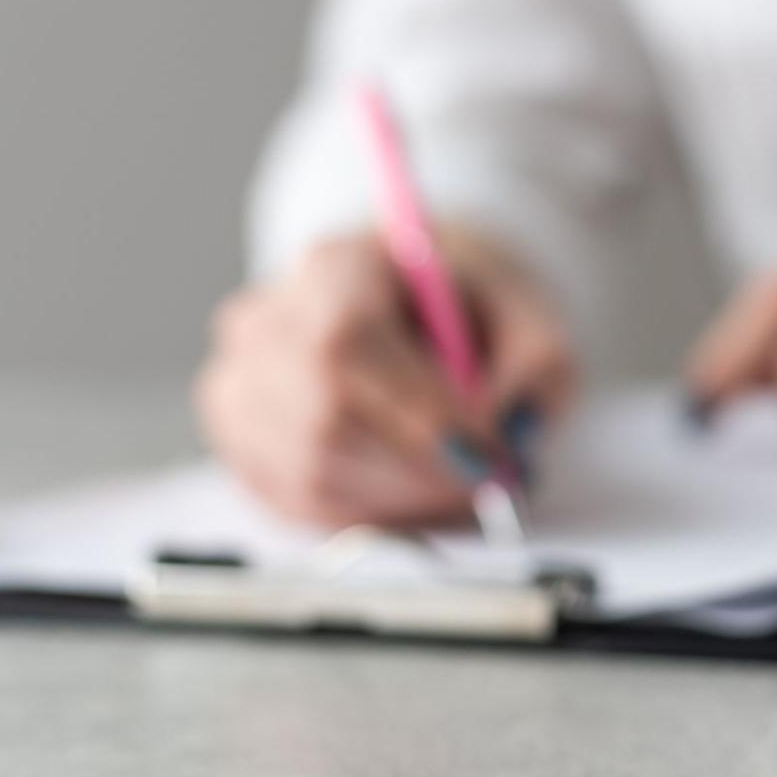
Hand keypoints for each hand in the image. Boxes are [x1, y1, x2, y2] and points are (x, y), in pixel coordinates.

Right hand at [194, 225, 573, 526]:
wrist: (413, 306)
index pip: (346, 343)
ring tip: (461, 484)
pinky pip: (296, 499)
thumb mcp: (531, 316)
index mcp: (335, 265)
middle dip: (418, 467)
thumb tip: (508, 432)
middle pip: (320, 413)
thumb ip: (536, 365)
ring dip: (400, 495)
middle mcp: (268, 320)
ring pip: (306, 467)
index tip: (487, 453)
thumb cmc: (470, 309)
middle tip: (488, 482)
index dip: (417, 413)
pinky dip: (369, 511)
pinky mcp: (241, 439)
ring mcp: (240, 381)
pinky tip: (416, 491)